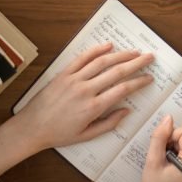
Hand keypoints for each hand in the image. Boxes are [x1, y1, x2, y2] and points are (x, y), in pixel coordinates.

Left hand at [13, 42, 153, 150]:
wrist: (31, 127)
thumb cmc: (59, 134)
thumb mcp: (87, 135)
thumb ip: (109, 123)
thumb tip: (127, 111)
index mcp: (93, 107)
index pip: (123, 89)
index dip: (139, 82)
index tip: (149, 78)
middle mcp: (85, 90)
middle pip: (117, 72)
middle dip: (136, 63)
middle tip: (149, 57)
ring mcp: (74, 79)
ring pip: (102, 62)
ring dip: (121, 55)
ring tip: (134, 51)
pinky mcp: (64, 74)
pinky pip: (82, 58)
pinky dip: (96, 50)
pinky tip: (108, 45)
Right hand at [142, 115, 181, 181]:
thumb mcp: (153, 162)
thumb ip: (159, 138)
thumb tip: (168, 119)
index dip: (171, 136)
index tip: (163, 150)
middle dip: (172, 144)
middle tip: (164, 160)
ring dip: (174, 150)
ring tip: (167, 166)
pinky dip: (179, 156)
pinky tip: (172, 168)